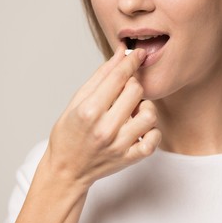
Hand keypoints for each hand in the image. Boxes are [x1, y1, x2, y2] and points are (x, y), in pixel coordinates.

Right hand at [44, 46, 161, 186]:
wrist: (67, 170)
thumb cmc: (68, 134)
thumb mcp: (76, 101)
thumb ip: (100, 77)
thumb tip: (119, 54)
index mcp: (89, 111)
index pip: (118, 77)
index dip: (130, 60)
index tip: (137, 53)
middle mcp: (105, 128)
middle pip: (136, 91)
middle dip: (133, 84)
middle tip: (125, 90)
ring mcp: (119, 145)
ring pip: (150, 114)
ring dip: (144, 107)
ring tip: (133, 110)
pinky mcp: (129, 158)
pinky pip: (154, 139)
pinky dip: (152, 131)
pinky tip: (140, 128)